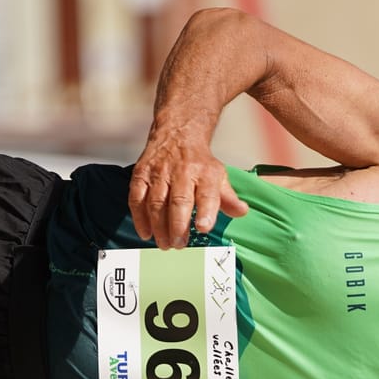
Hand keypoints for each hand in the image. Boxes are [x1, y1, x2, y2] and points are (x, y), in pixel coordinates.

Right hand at [128, 126, 249, 245]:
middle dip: (178, 226)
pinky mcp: (142, 174)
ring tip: (165, 244)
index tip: (204, 227)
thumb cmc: (199, 162)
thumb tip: (241, 211)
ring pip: (157, 202)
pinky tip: (146, 232)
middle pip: (179, 201)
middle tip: (179, 244)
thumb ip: (229, 198)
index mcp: (205, 173)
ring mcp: (160, 172)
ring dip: (159, 226)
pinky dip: (139, 217)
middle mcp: (182, 171)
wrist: (178, 133)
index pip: (207, 194)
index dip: (206, 211)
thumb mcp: (219, 176)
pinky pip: (137, 197)